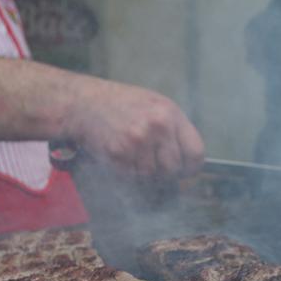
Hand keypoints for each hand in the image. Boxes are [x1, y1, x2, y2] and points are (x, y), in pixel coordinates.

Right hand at [65, 78, 203, 179]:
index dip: (190, 167)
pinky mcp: (119, 154)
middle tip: (153, 163)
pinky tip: (122, 157)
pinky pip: (133, 178)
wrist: (84, 102)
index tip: (183, 169)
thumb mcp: (156, 106)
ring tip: (135, 156)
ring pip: (153, 177)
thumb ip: (176, 132)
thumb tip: (190, 165)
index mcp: (171, 114)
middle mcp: (158, 127)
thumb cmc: (122, 105)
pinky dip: (128, 173)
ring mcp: (138, 141)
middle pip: (174, 170)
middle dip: (165, 173)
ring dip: (145, 174)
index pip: (196, 154)